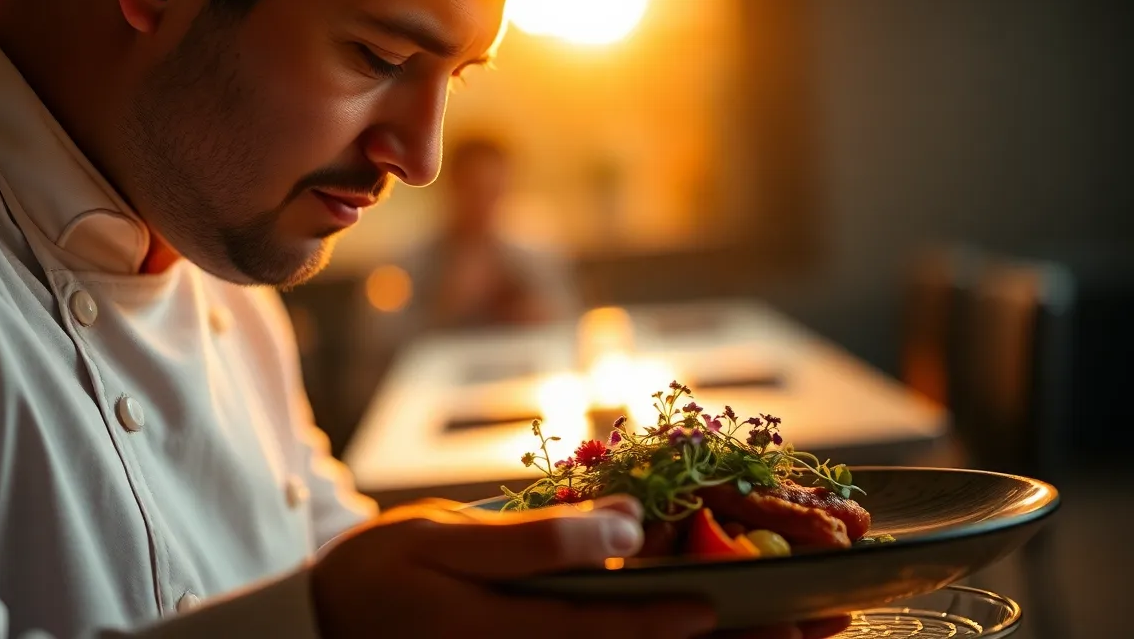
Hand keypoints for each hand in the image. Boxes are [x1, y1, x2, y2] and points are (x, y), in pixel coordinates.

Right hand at [311, 495, 850, 638]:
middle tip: (821, 624)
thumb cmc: (382, 576)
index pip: (616, 632)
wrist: (332, 627)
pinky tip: (722, 629)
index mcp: (516, 636)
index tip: (742, 603)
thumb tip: (620, 525)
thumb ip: (535, 542)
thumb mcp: (443, 543)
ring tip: (803, 631)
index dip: (684, 620)